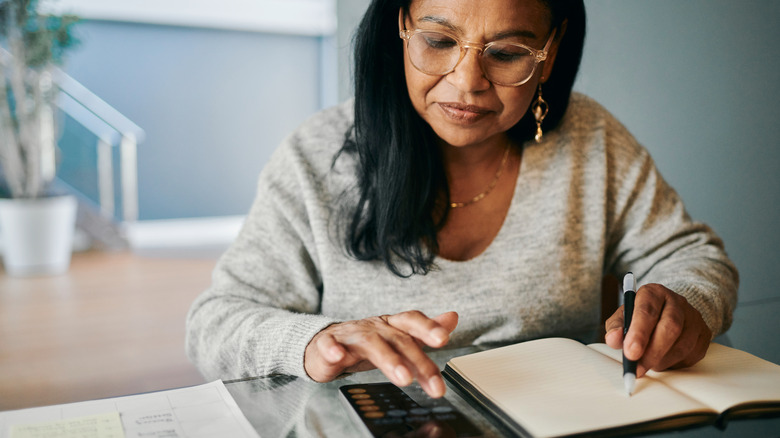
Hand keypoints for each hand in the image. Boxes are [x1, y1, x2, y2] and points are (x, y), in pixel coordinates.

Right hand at [304, 310, 458, 397]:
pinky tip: (339, 357)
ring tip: (404, 378)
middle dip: (417, 360)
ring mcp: (351, 335)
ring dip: (388, 360)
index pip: (412, 321)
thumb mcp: (397, 337)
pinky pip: (329, 345)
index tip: (444, 338)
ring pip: (371, 344)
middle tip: (433, 382)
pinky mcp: (327, 345)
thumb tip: (453, 318)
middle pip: (398, 340)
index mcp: (391, 325)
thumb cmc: (365, 343)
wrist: (323, 343)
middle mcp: (374, 327)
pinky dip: (333, 350)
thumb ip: (425, 331)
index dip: (428, 327)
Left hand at [604, 283, 710, 376]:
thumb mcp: (624, 316)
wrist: (669, 311)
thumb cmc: (642, 315)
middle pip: (670, 327)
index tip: (630, 353)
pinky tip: (662, 362)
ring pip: (683, 345)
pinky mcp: (704, 334)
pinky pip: (691, 355)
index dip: (639, 333)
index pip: (647, 311)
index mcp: (653, 293)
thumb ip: (616, 327)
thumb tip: (614, 338)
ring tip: (647, 365)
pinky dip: (674, 364)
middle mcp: (677, 302)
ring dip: (662, 361)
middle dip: (652, 352)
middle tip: (637, 369)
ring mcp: (694, 318)